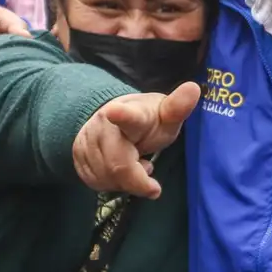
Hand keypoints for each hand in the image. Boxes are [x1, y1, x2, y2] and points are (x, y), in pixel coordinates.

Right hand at [72, 82, 200, 196]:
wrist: (111, 119)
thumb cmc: (147, 121)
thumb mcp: (165, 115)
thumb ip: (178, 108)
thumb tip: (194, 88)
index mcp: (131, 113)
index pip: (127, 115)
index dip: (122, 115)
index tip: (115, 111)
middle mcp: (104, 124)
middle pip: (118, 164)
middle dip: (137, 179)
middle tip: (153, 182)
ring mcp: (87, 139)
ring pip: (107, 177)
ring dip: (127, 181)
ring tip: (135, 164)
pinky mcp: (77, 156)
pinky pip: (97, 182)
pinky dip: (113, 183)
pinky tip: (120, 170)